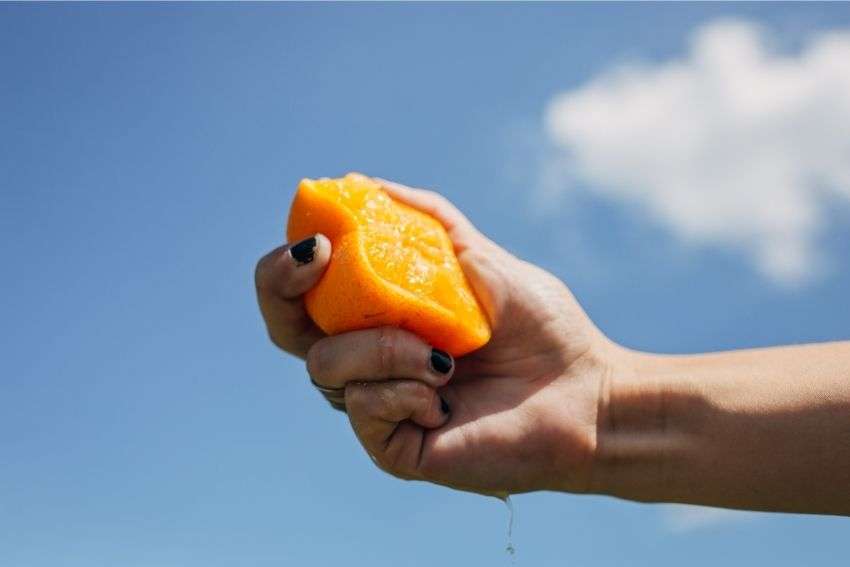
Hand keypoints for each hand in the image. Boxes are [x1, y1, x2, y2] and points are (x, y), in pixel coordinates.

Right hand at [255, 179, 620, 495]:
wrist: (586, 393)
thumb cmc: (541, 328)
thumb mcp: (481, 260)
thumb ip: (429, 223)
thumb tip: (366, 184)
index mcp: (381, 319)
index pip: (306, 294)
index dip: (289, 266)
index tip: (318, 238)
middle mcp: (369, 361)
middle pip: (287, 329)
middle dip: (282, 289)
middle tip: (318, 258)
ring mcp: (377, 405)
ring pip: (326, 366)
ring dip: (383, 346)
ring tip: (445, 356)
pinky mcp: (391, 447)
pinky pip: (361, 408)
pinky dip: (402, 390)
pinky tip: (445, 398)